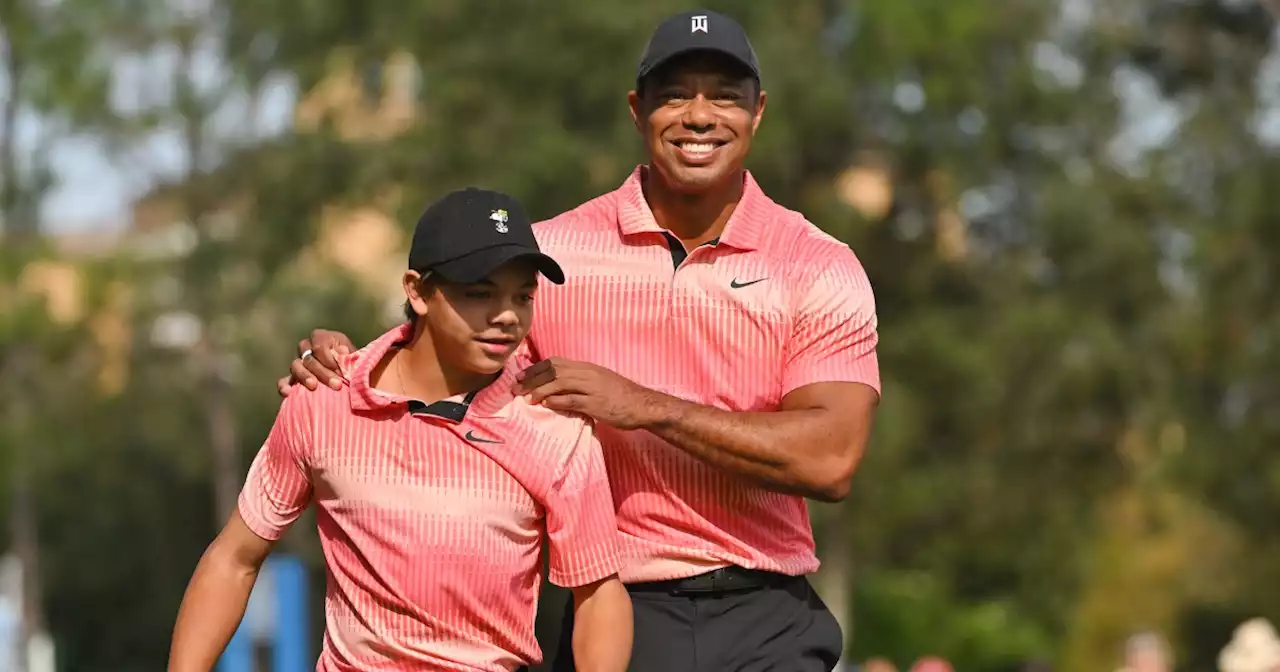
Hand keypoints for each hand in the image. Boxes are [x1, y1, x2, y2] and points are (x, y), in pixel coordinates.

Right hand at [276, 329, 355, 396]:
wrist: (353, 381)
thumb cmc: (356, 368)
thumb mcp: (357, 359)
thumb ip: (350, 355)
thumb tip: (342, 351)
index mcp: (325, 338)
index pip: (319, 343)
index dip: (329, 358)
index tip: (341, 371)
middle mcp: (309, 347)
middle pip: (309, 357)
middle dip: (323, 372)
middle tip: (337, 385)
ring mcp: (299, 363)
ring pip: (295, 366)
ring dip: (304, 376)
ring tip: (314, 387)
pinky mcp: (293, 379)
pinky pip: (283, 380)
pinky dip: (285, 386)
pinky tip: (288, 393)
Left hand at [515, 358, 661, 429]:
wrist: (643, 405)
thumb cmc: (622, 396)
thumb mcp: (600, 382)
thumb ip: (580, 383)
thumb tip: (558, 389)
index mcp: (587, 367)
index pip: (556, 362)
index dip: (536, 368)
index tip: (521, 376)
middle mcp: (588, 373)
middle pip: (553, 370)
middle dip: (532, 378)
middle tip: (516, 387)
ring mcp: (592, 387)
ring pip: (560, 382)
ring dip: (540, 390)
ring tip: (527, 398)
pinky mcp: (596, 403)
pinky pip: (572, 399)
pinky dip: (557, 401)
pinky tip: (546, 405)